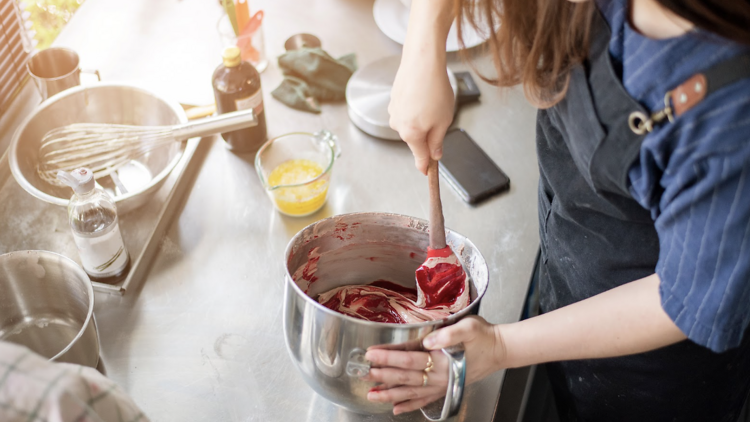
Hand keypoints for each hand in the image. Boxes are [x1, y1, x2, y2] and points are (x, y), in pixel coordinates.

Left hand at [364, 316, 505, 414]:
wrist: (500, 350)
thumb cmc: (484, 336)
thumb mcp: (469, 327)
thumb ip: (449, 333)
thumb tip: (428, 340)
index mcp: (442, 358)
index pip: (409, 357)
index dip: (389, 356)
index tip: (372, 353)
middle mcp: (439, 375)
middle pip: (405, 376)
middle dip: (383, 375)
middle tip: (365, 373)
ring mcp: (442, 385)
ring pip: (411, 391)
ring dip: (390, 393)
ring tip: (371, 394)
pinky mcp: (445, 389)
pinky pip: (424, 400)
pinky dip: (409, 405)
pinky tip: (395, 408)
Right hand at [388, 0, 454, 174]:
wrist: (422, 61)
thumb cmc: (434, 89)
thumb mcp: (444, 121)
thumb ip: (438, 141)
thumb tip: (435, 154)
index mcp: (411, 135)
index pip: (420, 158)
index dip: (426, 166)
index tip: (428, 173)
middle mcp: (398, 125)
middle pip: (416, 140)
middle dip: (428, 134)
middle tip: (441, 118)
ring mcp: (394, 112)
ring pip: (411, 124)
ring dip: (422, 119)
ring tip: (433, 102)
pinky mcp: (393, 99)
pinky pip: (407, 111)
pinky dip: (416, 107)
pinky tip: (424, 95)